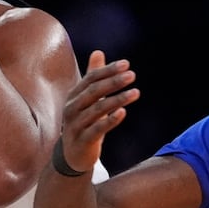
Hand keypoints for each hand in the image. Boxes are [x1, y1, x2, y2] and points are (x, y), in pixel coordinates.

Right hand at [55, 49, 138, 175]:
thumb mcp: (87, 99)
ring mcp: (76, 125)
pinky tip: (123, 113)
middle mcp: (72, 108)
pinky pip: (97, 129)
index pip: (91, 79)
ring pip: (97, 109)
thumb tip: (98, 52)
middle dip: (113, 82)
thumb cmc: (83, 123)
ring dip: (117, 100)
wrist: (72, 155)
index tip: (126, 64)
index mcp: (74, 96)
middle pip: (93, 91)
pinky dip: (110, 120)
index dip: (108, 70)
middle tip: (132, 75)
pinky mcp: (83, 140)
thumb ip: (92, 77)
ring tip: (136, 93)